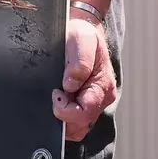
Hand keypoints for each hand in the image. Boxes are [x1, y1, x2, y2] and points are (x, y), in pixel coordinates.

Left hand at [52, 10, 116, 140]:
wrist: (83, 30)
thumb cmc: (83, 35)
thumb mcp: (82, 41)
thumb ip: (79, 63)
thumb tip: (70, 85)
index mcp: (102, 86)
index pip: (84, 113)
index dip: (65, 110)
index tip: (55, 93)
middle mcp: (101, 98)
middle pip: (80, 126)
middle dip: (63, 117)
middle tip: (55, 94)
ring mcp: (94, 102)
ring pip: (77, 128)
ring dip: (63, 118)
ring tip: (57, 95)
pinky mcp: (85, 103)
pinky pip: (74, 121)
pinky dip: (63, 116)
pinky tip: (58, 99)